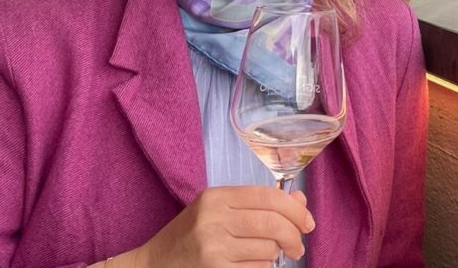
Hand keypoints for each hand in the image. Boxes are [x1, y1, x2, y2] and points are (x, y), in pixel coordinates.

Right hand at [128, 185, 314, 266]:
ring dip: (275, 256)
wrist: (151, 267)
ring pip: (267, 250)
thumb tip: (301, 201)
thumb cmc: (188, 237)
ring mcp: (212, 249)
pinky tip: (253, 267)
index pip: (268, 196)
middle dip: (294, 236)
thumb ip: (258, 204)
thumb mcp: (217, 210)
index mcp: (216, 197)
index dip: (295, 209)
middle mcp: (213, 219)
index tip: (307, 222)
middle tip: (298, 246)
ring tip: (266, 256)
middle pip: (272, 223)